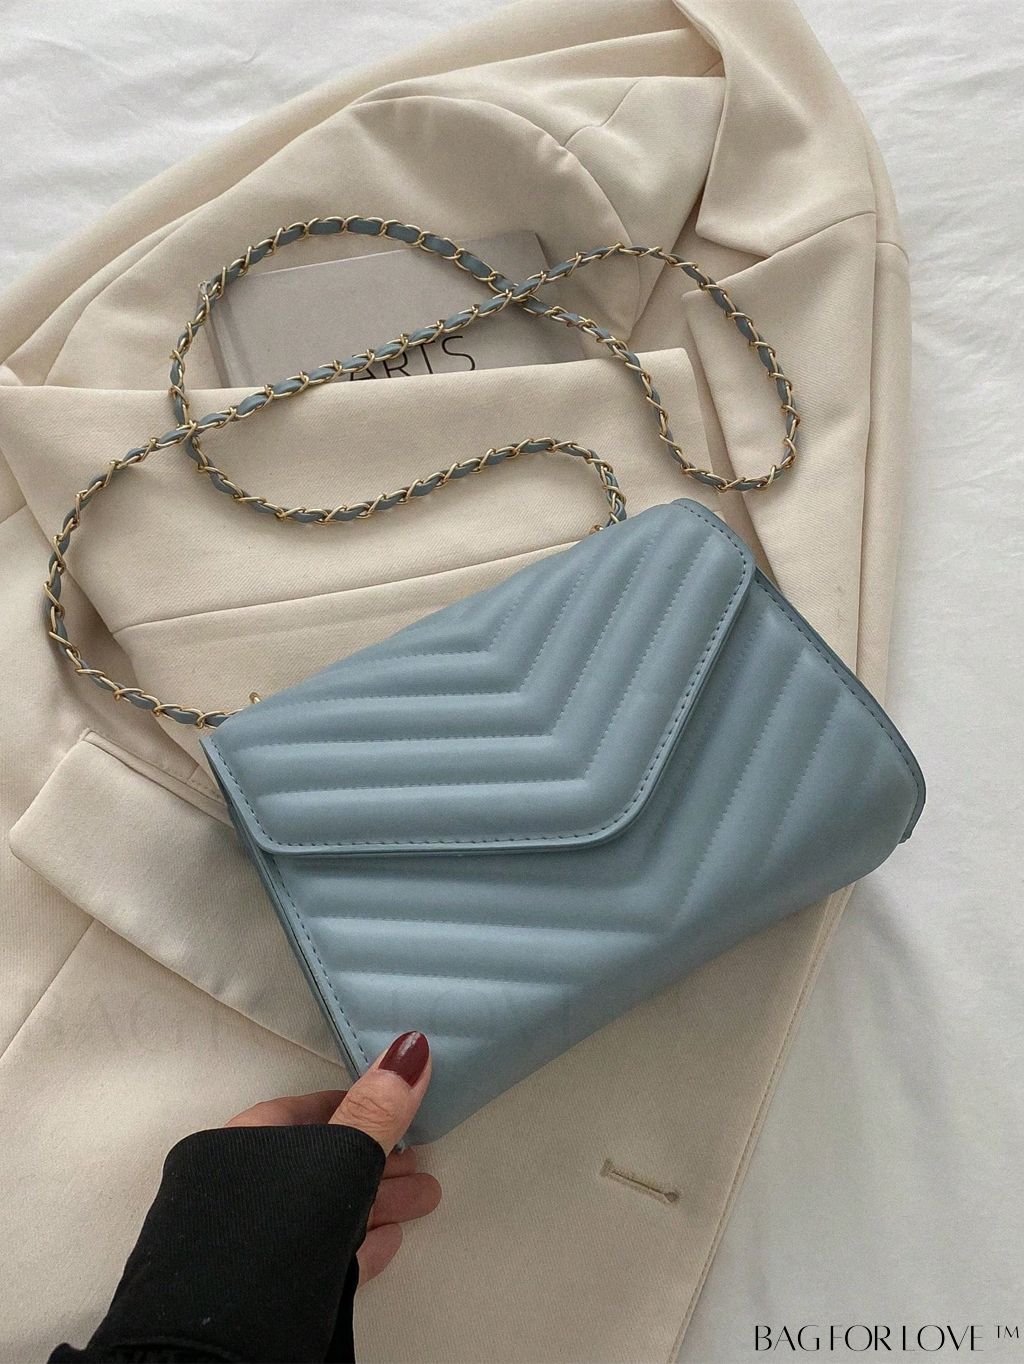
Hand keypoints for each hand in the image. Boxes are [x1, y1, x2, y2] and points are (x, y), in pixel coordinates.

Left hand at [225, 1031, 440, 1280]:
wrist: (215, 1359)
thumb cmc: (277, 1235)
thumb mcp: (336, 1162)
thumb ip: (376, 1112)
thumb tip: (413, 1044)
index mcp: (233, 1147)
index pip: (302, 1111)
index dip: (358, 1108)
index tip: (402, 1113)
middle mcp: (230, 1193)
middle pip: (316, 1165)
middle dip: (377, 1162)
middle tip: (424, 1165)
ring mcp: (240, 1248)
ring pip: (318, 1213)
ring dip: (374, 1204)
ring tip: (422, 1203)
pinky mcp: (257, 1294)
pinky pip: (311, 1256)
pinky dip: (352, 1245)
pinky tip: (385, 1245)